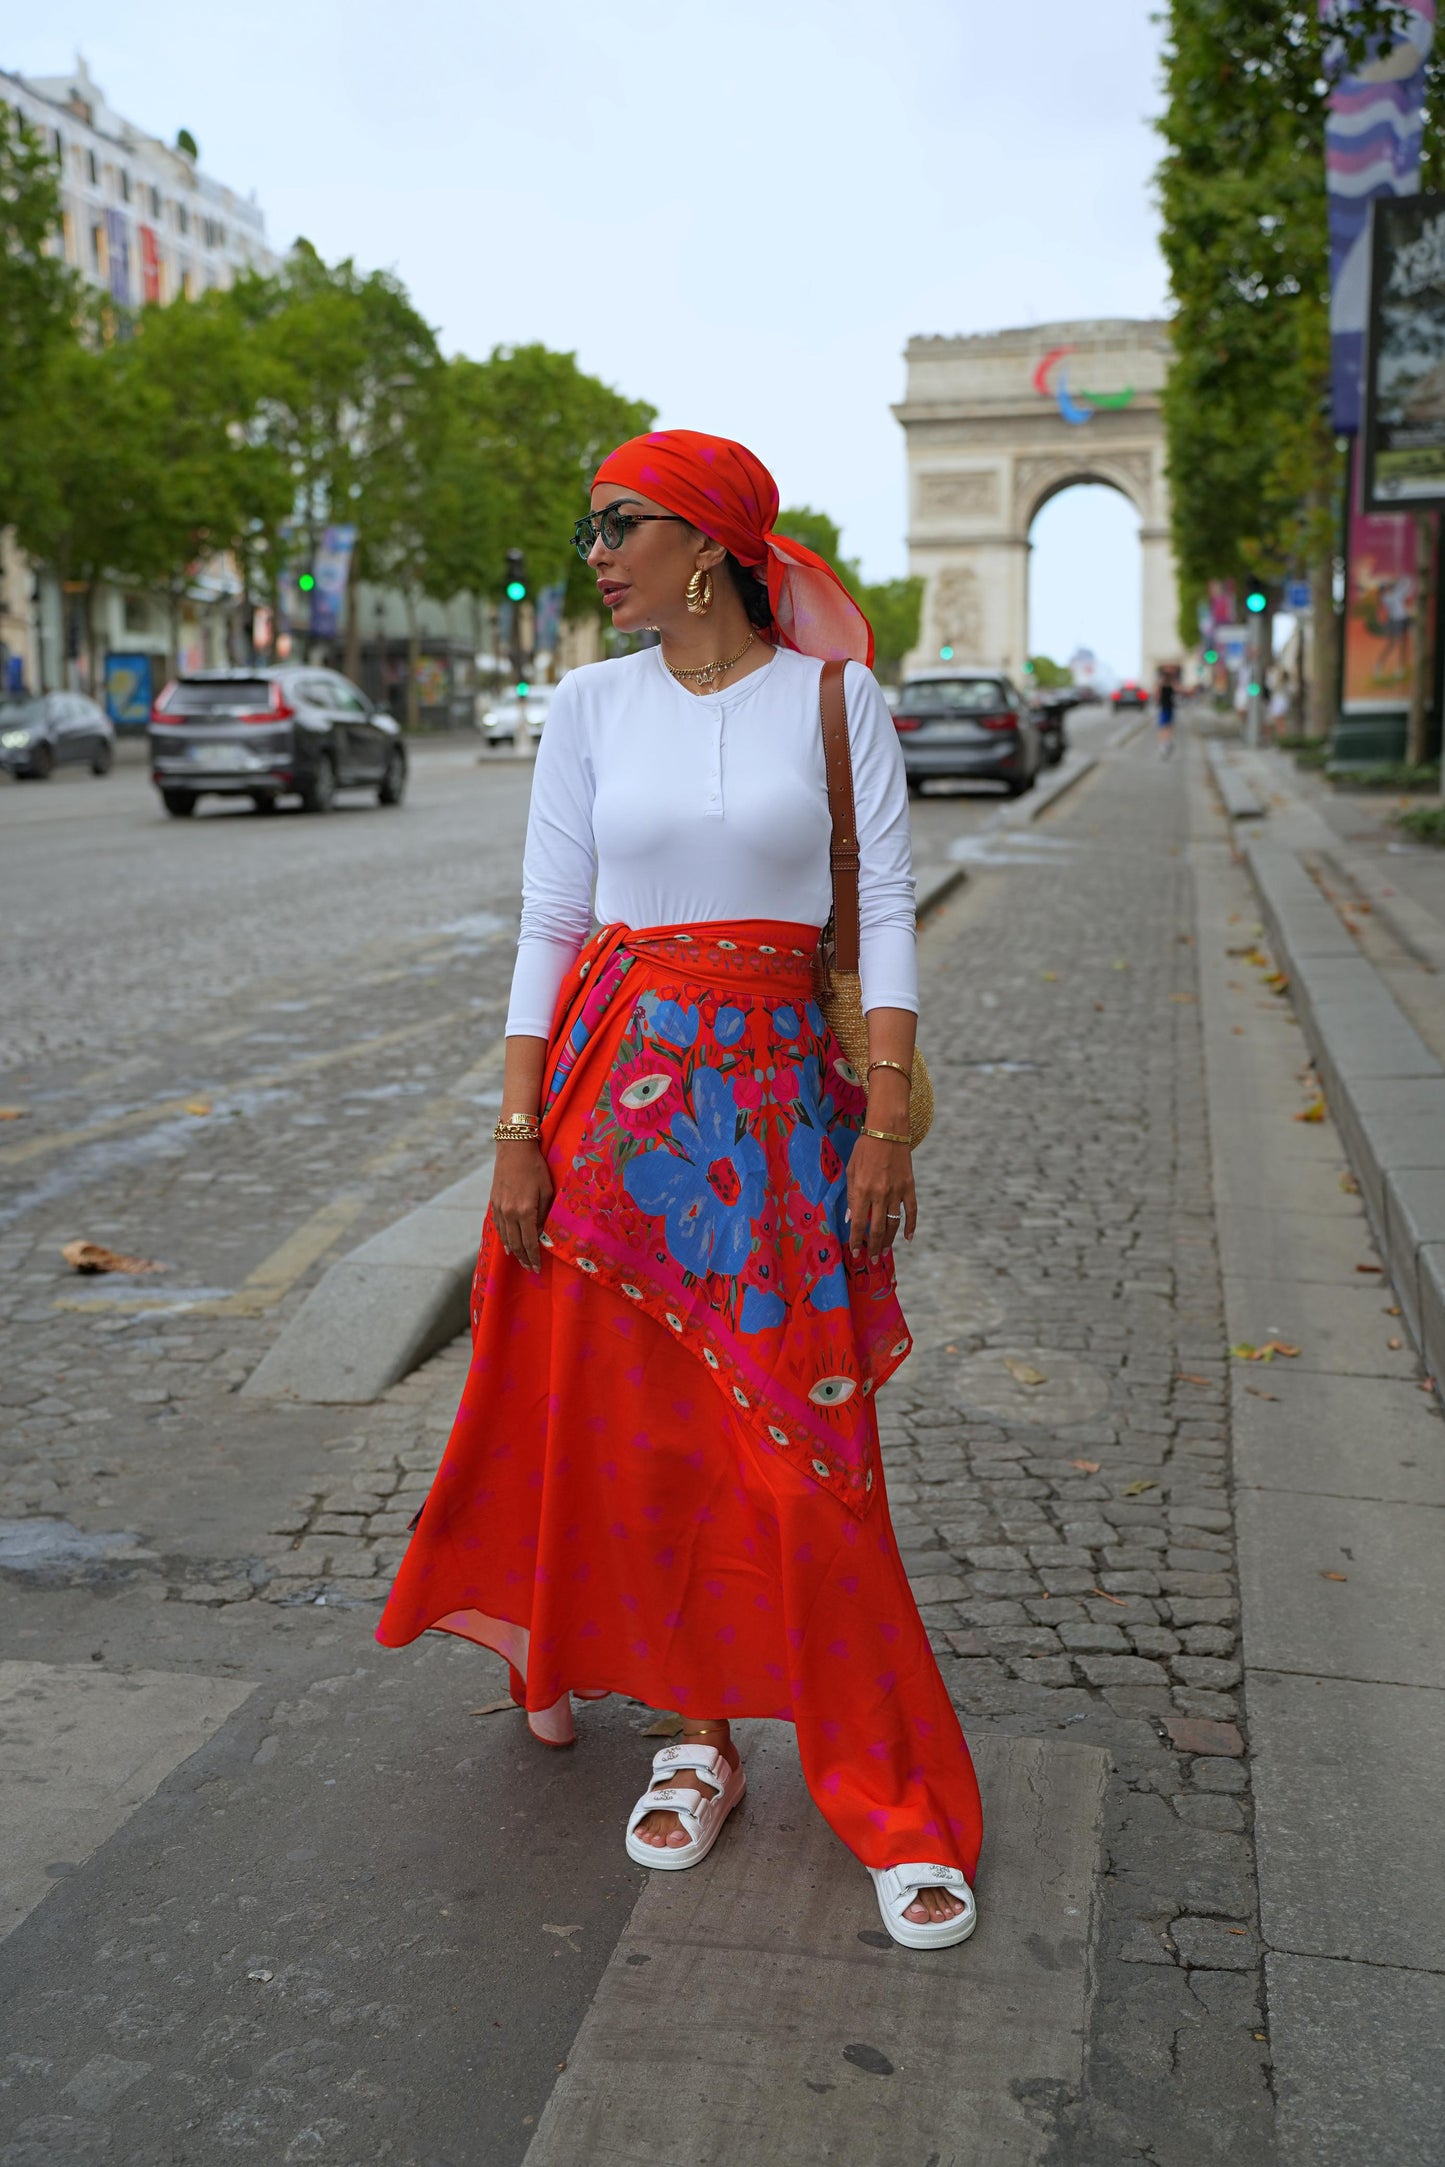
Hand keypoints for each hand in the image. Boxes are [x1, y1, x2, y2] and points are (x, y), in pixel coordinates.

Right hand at [489, 1140, 553, 1271]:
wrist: (514, 1148)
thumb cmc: (536, 1167)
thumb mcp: (547, 1190)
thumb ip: (544, 1214)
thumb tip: (540, 1233)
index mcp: (524, 1210)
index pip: (529, 1241)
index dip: (533, 1256)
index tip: (537, 1268)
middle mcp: (509, 1212)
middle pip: (515, 1243)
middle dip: (523, 1258)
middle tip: (530, 1268)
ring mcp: (499, 1208)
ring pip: (505, 1237)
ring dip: (513, 1251)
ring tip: (520, 1260)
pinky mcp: (494, 1202)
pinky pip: (498, 1226)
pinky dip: (503, 1238)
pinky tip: (507, 1244)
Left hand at [846, 1135, 915, 1260]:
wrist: (888, 1131)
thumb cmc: (864, 1149)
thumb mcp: (851, 1171)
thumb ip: (851, 1196)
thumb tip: (851, 1219)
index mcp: (862, 1190)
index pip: (859, 1223)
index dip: (857, 1240)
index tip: (855, 1253)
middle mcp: (880, 1194)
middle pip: (877, 1228)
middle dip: (873, 1247)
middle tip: (871, 1260)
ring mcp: (897, 1191)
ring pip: (894, 1224)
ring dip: (888, 1241)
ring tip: (883, 1253)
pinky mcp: (909, 1187)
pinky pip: (912, 1211)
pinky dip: (911, 1226)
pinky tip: (908, 1239)